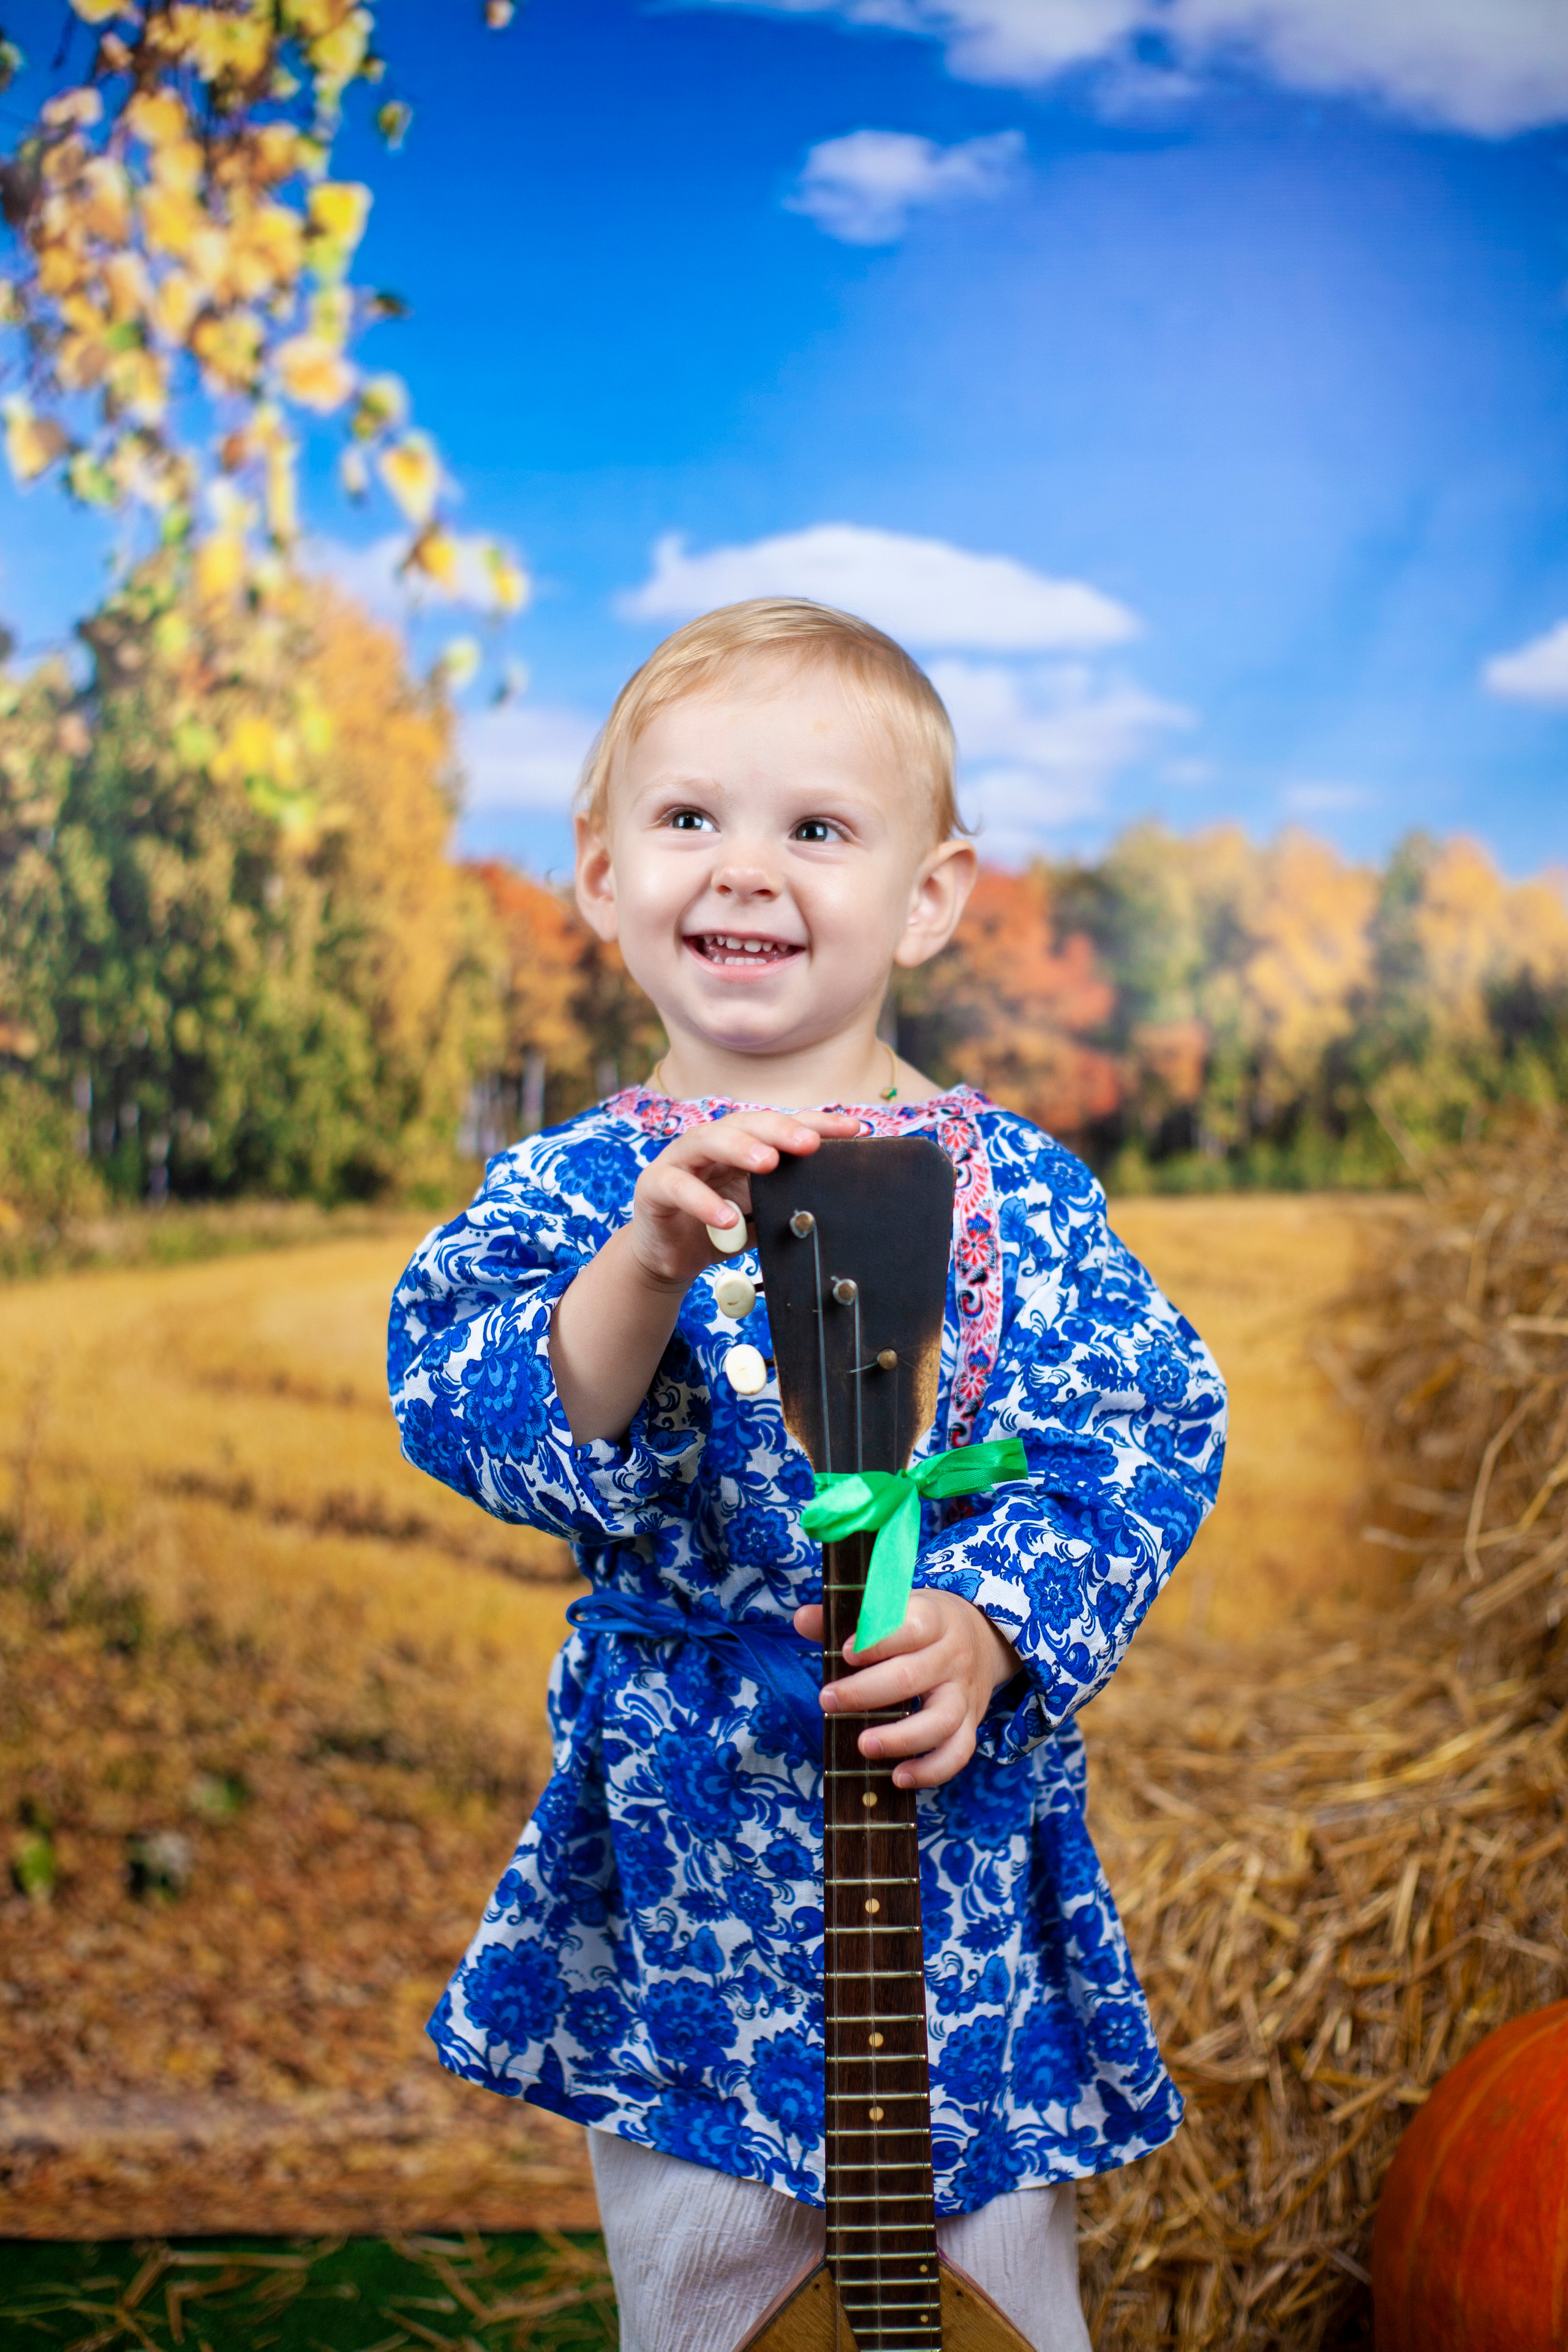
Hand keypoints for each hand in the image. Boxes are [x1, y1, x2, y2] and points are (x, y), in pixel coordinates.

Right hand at [625, 1107, 861, 1292]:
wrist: (669, 1257)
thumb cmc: (720, 1227)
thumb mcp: (760, 1211)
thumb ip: (785, 1197)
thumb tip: (832, 1195)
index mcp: (742, 1143)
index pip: (781, 1127)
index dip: (816, 1124)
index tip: (854, 1130)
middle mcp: (711, 1142)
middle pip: (746, 1123)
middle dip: (780, 1130)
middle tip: (809, 1143)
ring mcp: (679, 1160)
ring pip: (708, 1141)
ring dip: (740, 1149)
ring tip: (769, 1163)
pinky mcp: (654, 1186)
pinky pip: (679, 1188)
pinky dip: (704, 1202)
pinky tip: (728, 1220)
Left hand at [792, 1591, 1020, 1788]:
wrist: (982, 1638)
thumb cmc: (919, 1626)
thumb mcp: (895, 1608)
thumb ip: (848, 1615)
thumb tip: (801, 1619)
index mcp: (932, 1620)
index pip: (912, 1627)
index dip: (878, 1641)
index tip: (845, 1652)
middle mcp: (951, 1656)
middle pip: (912, 1677)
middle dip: (865, 1692)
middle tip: (827, 1700)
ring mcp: (963, 1693)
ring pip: (941, 1720)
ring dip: (900, 1739)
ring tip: (863, 1746)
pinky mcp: (970, 1723)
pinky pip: (958, 1753)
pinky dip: (931, 1771)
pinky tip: (898, 1777)